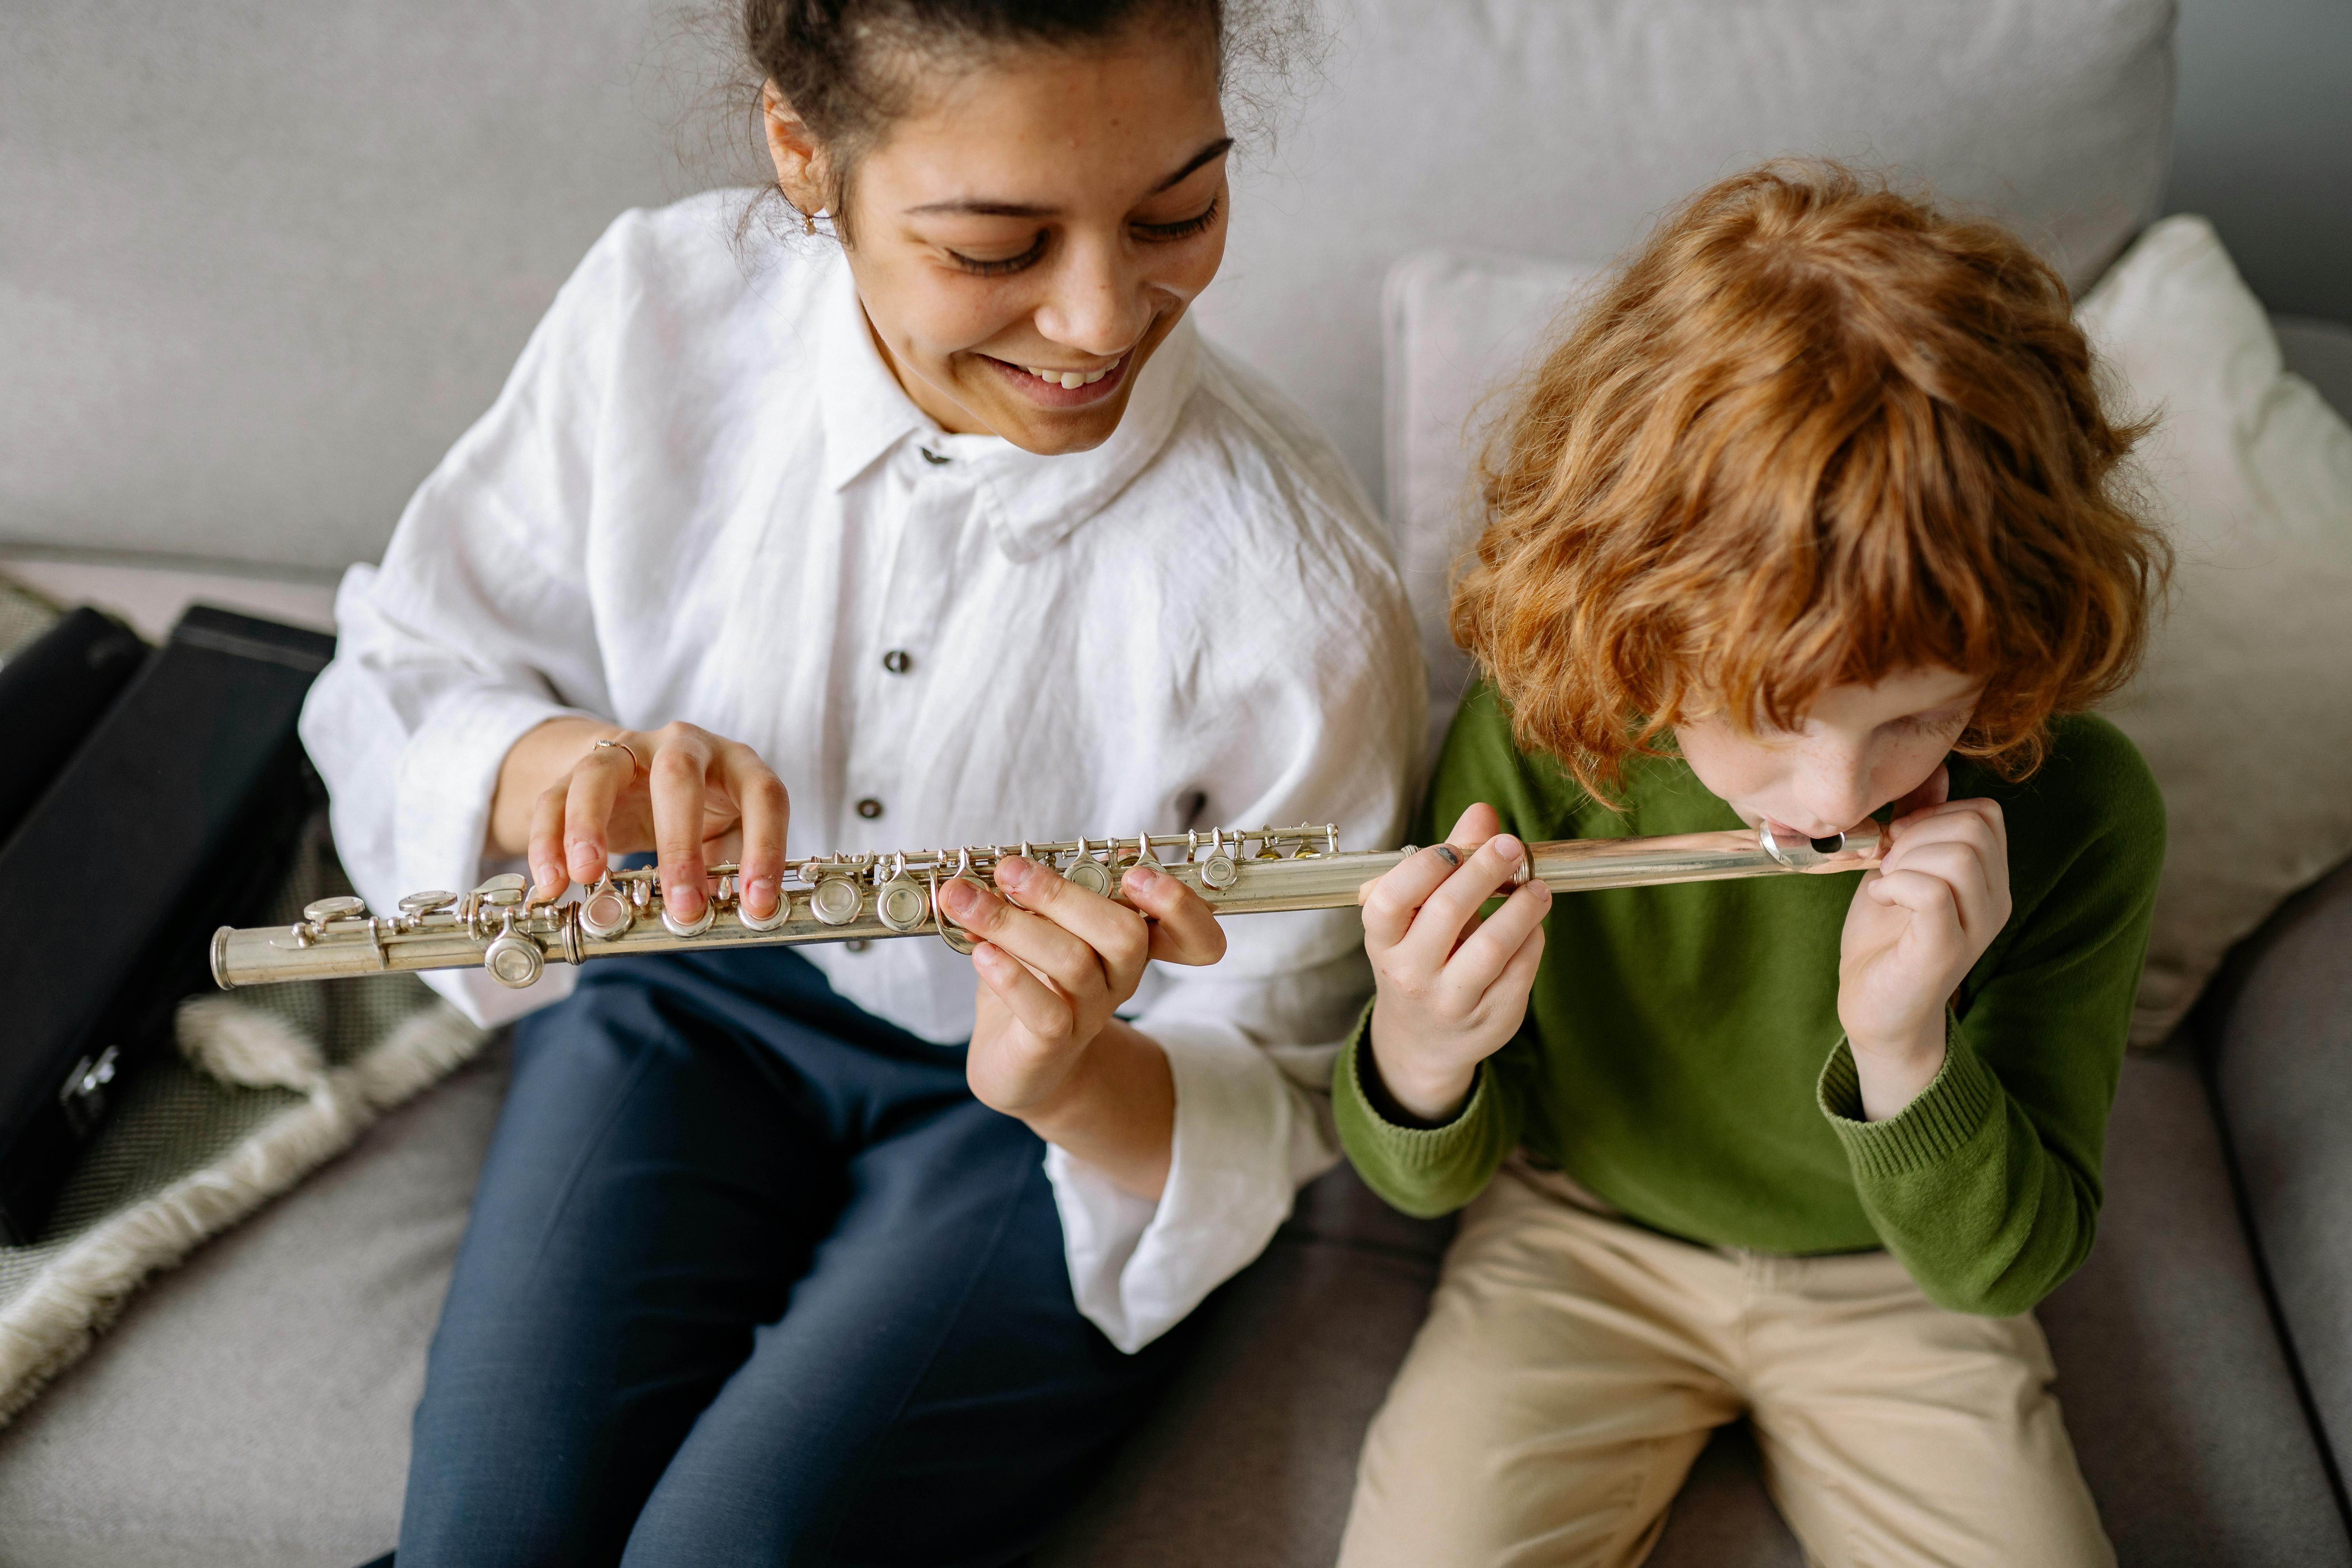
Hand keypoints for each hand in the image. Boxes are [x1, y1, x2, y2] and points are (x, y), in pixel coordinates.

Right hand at [490, 716, 789, 922]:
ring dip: (589, 826)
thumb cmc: (702, 816)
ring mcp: (626, 751)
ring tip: (588, 877)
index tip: (758, 903)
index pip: (762, 794)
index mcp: (735, 763)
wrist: (642, 777)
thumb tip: (731, 918)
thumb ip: (731, 872)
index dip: (766, 847)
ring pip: (599, 773)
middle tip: (681, 906)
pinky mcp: (578, 769)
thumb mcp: (727, 838)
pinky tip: (551, 883)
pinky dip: (548, 841)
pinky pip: (554, 798)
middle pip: (678, 775)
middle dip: (679, 844)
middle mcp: (683, 745)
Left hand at [943, 856, 1226, 1197]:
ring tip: (964, 900)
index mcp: (1128, 944)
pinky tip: (979, 953)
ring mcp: (1089, 1014)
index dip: (1181, 907)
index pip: (1192, 935)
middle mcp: (1120, 980)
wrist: (1014, 1062)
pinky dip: (1011, 976)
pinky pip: (1045, 1010)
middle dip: (1064, 895)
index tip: (1137, 874)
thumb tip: (1012, 861)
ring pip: (1074, 963)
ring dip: (1014, 924)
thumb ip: (1034, 898)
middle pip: (1124, 935)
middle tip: (1010, 870)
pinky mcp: (1052, 1046)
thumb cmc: (1028, 983)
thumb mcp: (1037, 930)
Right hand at [1363, 803, 1550, 1122]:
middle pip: (1446, 913)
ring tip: (1537, 887)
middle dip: (1484, 871)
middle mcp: (1409, 974)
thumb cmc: (1422, 958)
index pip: (1390, 899)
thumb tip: (1483, 812)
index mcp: (1383, 941)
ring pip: (1490, 948)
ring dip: (1521, 908)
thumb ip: (1451, 862)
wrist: (1423, 1042)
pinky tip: (1533, 923)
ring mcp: (1450, 1002)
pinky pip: (1520, 971)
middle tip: (1512, 846)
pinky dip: (1532, 939)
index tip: (1458, 848)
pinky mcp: (1490, 1020)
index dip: (1425, 866)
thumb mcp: (1420, 913)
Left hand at [1837, 767, 2010, 1118]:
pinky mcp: (1948, 950)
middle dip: (1918, 832)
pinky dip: (1896, 884)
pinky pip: (1934, 891)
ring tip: (1887, 884)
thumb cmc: (1884, 935)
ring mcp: (1976, 926)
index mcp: (1988, 877)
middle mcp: (1994, 899)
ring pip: (1958, 854)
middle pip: (1975, 826)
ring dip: (1906, 859)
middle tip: (1889, 864)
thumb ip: (1918, 820)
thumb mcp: (1898, 865)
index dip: (1933, 813)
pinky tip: (1881, 899)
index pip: (1985, 813)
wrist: (1872, 1005)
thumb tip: (1934, 769)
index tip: (1898, 842)